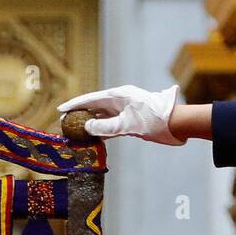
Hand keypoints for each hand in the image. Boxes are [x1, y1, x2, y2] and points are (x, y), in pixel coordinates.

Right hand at [57, 84, 182, 144]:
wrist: (174, 123)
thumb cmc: (153, 120)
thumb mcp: (126, 124)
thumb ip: (105, 127)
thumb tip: (87, 127)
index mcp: (118, 95)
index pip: (91, 99)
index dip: (74, 104)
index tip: (60, 109)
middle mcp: (119, 101)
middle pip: (94, 107)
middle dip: (79, 115)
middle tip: (64, 123)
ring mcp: (124, 110)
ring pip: (101, 117)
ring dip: (89, 125)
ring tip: (75, 132)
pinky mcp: (129, 121)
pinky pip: (110, 125)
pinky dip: (100, 132)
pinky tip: (92, 139)